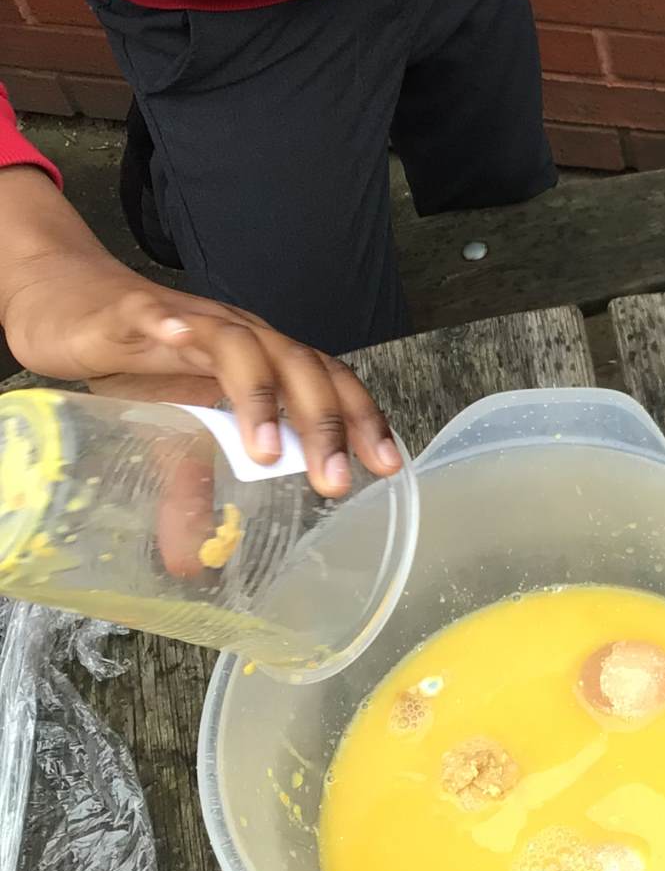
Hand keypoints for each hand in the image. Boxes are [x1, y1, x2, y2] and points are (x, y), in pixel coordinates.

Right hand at [4, 256, 399, 498]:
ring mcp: (193, 323)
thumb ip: (188, 490)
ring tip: (267, 451)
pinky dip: (172, 327)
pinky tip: (175, 339)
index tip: (388, 467)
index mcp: (263, 362)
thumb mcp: (168, 436)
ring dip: (260, 396)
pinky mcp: (137, 315)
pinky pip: (161, 318)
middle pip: (301, 370)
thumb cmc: (137, 366)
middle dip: (325, 425)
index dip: (362, 420)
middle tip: (333, 480)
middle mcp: (243, 338)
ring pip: (243, 348)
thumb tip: (191, 564)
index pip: (329, 385)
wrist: (71, 305)